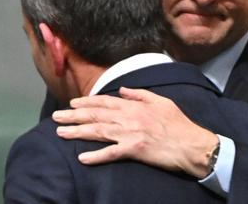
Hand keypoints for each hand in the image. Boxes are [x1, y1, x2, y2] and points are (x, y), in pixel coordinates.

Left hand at [53, 87, 217, 177]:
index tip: (72, 103)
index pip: (105, 102)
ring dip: (77, 132)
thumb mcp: (161, 101)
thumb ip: (140, 94)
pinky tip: (82, 158)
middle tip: (56, 116)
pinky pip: (111, 153)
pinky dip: (96, 156)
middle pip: (96, 116)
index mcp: (135, 105)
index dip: (86, 102)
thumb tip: (122, 90)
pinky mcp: (134, 150)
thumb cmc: (178, 123)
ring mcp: (130, 134)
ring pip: (98, 132)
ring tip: (60, 133)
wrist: (192, 144)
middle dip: (74, 115)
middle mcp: (129, 117)